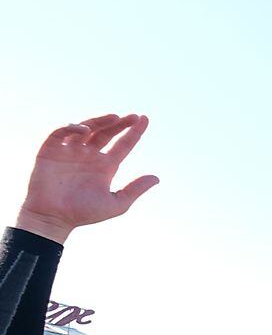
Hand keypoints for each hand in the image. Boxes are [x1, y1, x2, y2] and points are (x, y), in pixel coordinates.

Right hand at [15, 114, 158, 242]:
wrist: (53, 218)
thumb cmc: (83, 214)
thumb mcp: (116, 203)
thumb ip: (135, 190)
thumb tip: (157, 178)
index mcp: (106, 166)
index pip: (123, 145)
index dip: (134, 132)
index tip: (145, 119)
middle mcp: (89, 155)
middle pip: (107, 133)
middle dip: (120, 123)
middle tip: (133, 117)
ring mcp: (70, 151)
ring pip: (87, 128)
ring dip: (99, 121)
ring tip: (114, 118)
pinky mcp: (51, 150)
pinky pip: (61, 133)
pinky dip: (72, 128)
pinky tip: (86, 130)